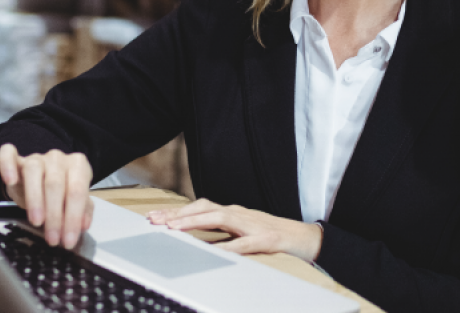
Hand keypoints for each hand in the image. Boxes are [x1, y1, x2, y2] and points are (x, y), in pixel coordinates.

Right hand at [0, 143, 93, 249]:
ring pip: (34, 172)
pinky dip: (7, 166)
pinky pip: (8, 155)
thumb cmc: (61, 191)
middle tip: (53, 238)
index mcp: (78, 165)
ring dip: (35, 199)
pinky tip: (11, 181)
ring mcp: (37, 157)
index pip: (77, 191)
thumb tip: (84, 225)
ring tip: (37, 222)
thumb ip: (82, 211)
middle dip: (55, 216)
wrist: (41, 178)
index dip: (73, 218)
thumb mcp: (74, 201)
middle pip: (56, 184)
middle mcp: (58, 158)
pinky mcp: (16, 159)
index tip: (68, 240)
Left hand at [147, 198, 322, 261]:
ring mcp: (253, 225)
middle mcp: (240, 214)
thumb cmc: (272, 236)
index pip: (200, 208)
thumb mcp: (242, 234)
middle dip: (178, 214)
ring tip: (174, 229)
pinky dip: (227, 246)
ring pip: (220, 218)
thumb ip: (221, 235)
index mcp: (233, 214)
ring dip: (195, 222)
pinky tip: (212, 251)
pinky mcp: (266, 238)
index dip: (177, 211)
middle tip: (155, 221)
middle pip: (205, 208)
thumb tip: (194, 243)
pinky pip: (243, 243)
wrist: (305, 238)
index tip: (154, 217)